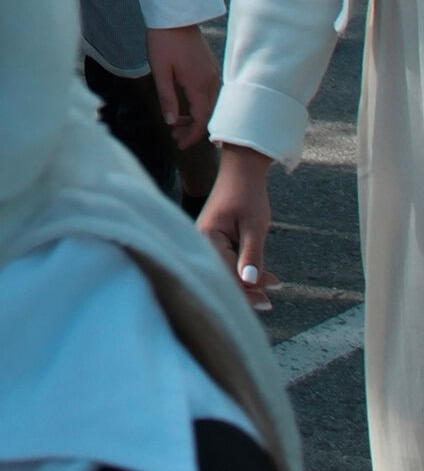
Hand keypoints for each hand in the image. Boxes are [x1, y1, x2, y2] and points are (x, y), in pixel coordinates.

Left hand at [147, 23, 219, 148]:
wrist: (175, 15)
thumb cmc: (163, 41)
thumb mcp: (161, 71)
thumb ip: (167, 97)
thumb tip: (171, 122)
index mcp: (200, 85)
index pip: (201, 120)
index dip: (192, 136)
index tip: (180, 145)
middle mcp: (211, 82)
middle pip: (209, 116)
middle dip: (193, 130)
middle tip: (174, 137)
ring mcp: (213, 74)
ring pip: (210, 105)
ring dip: (196, 118)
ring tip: (176, 123)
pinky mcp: (210, 68)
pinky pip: (210, 94)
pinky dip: (199, 105)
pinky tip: (185, 106)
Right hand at [198, 143, 278, 312]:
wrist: (241, 169)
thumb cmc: (248, 195)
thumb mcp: (255, 226)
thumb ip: (252, 255)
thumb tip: (250, 282)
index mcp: (207, 237)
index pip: (226, 272)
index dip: (248, 288)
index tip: (269, 298)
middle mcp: (201, 240)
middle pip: (222, 274)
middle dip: (246, 289)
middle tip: (270, 301)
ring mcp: (205, 239)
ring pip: (224, 268)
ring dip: (246, 280)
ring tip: (270, 288)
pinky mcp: (213, 237)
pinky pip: (226, 259)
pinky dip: (241, 268)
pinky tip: (258, 276)